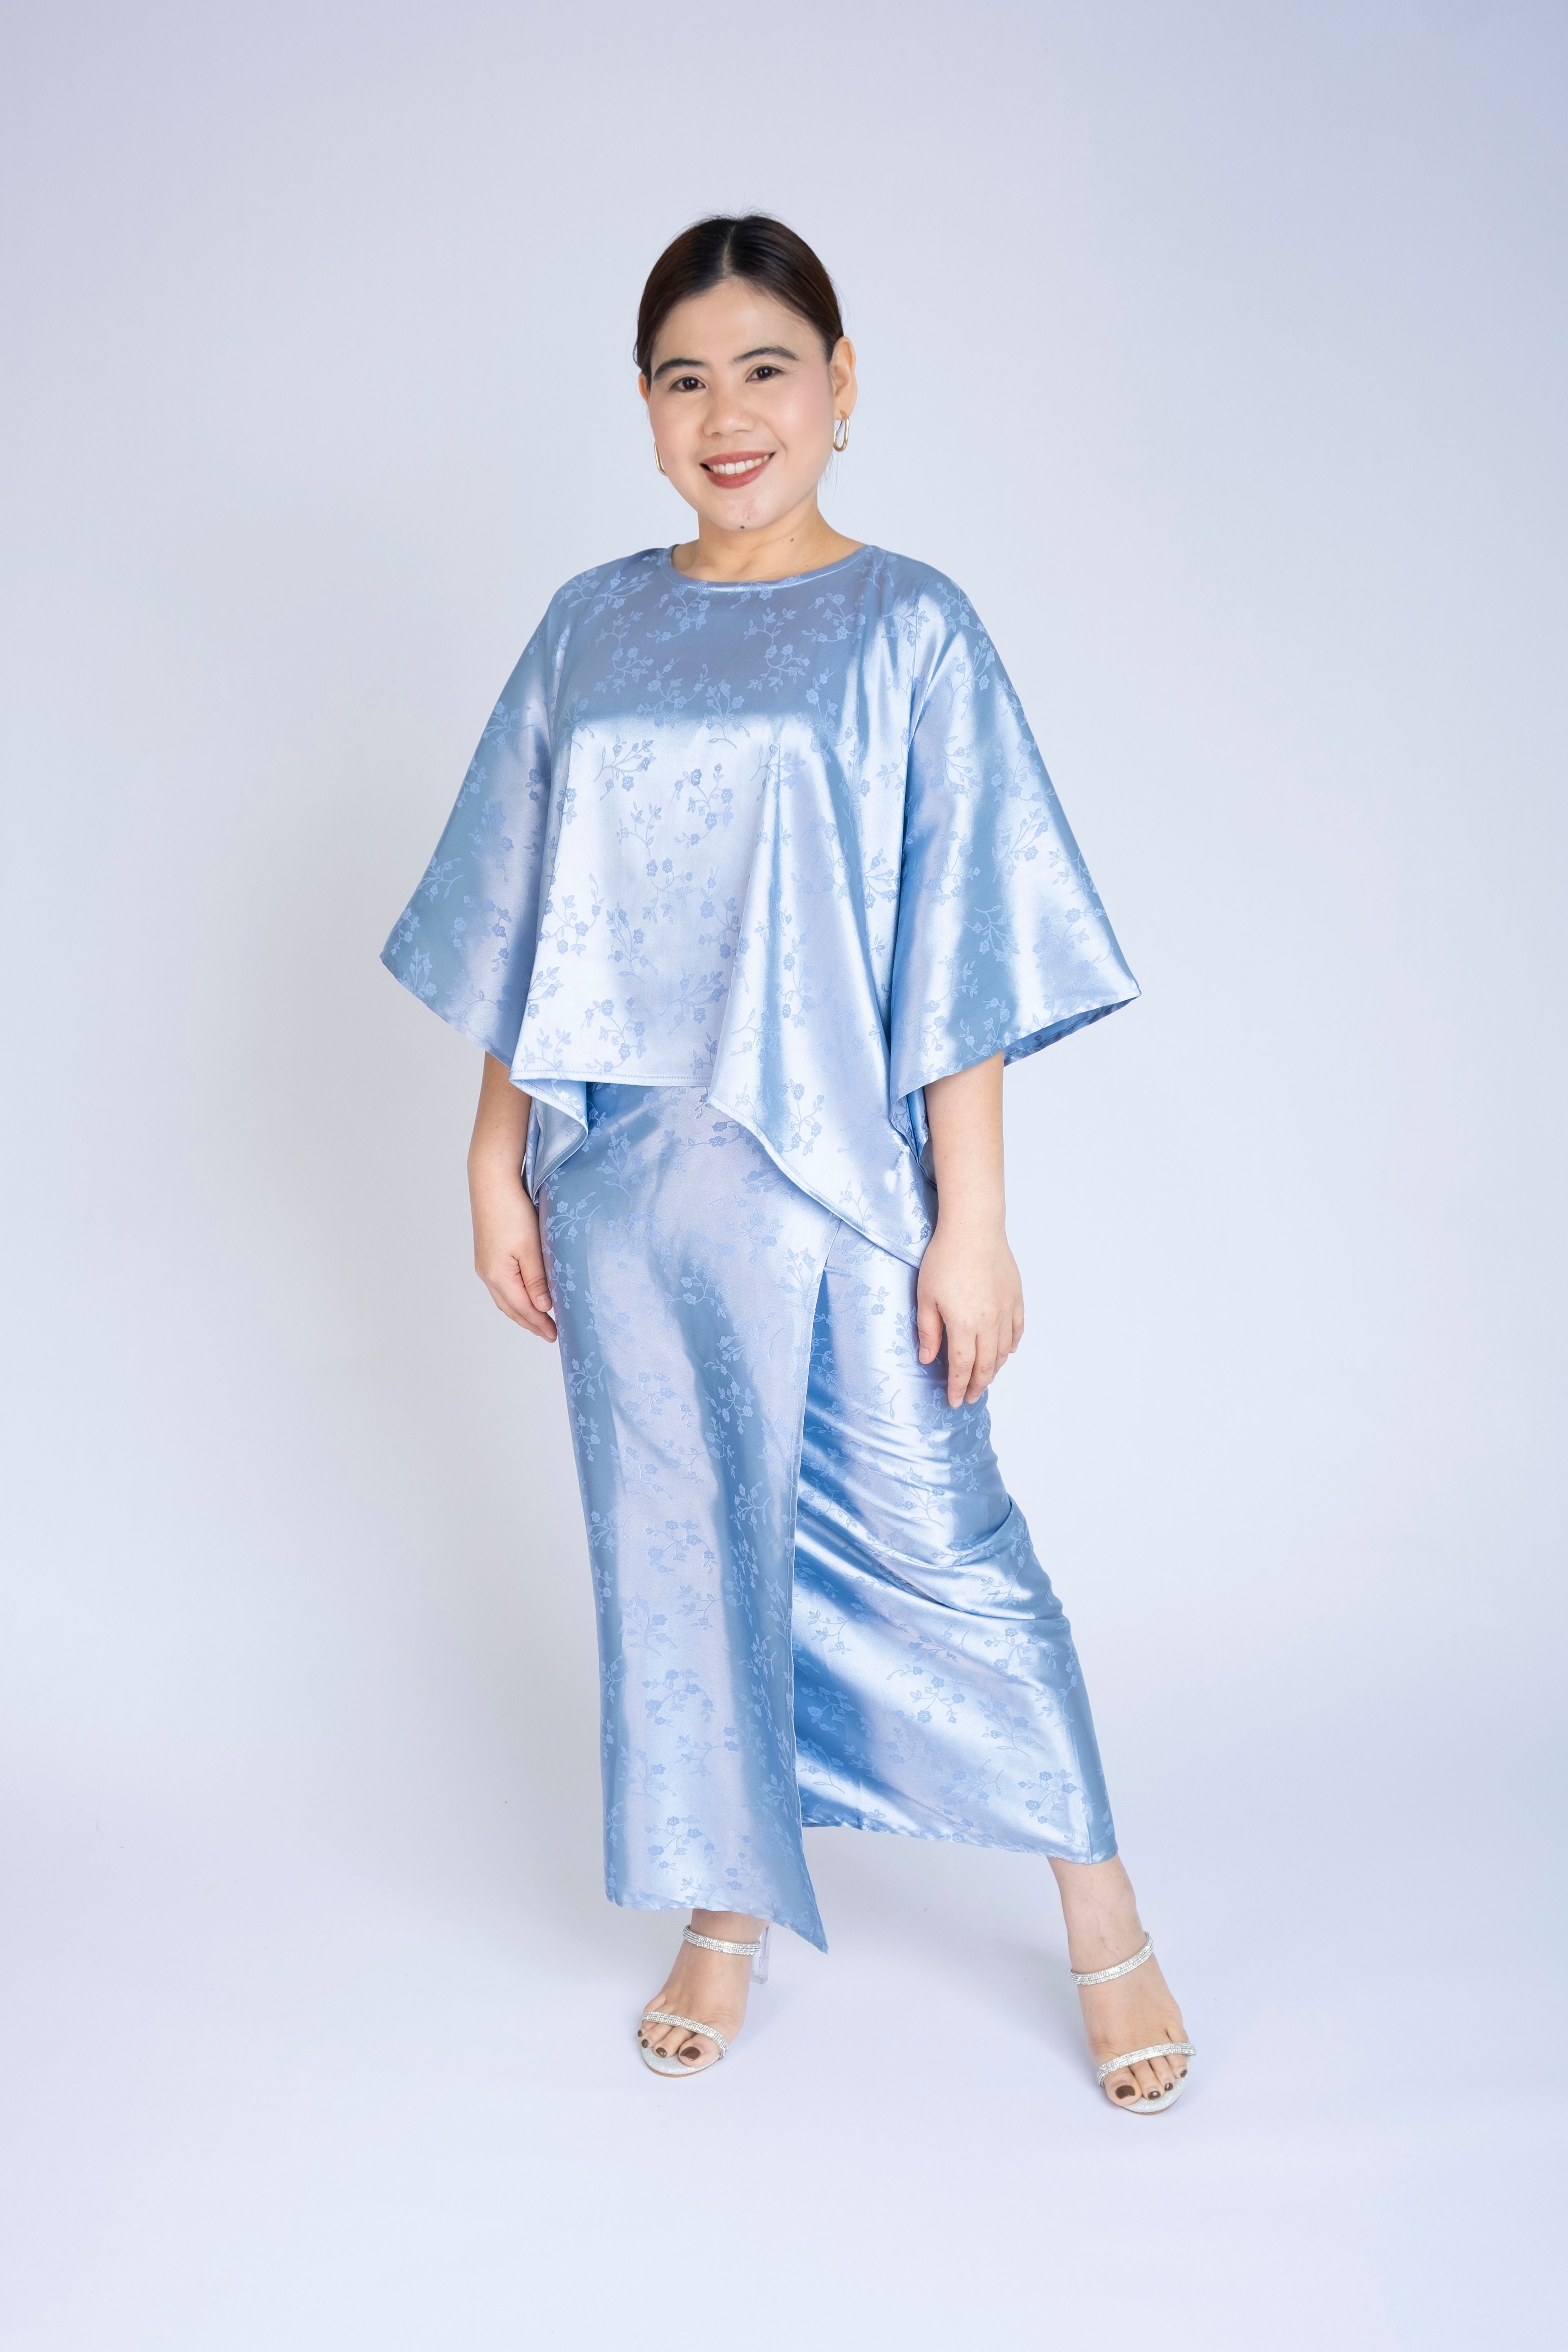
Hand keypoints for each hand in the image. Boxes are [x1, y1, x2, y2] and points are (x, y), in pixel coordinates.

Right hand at [469, 1161, 556, 1340]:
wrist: (491, 1181)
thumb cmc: (512, 1210)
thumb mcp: (530, 1247)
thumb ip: (537, 1279)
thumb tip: (544, 1307)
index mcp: (499, 1275)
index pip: (523, 1309)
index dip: (539, 1324)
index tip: (555, 1335)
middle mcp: (488, 1273)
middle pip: (511, 1307)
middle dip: (530, 1322)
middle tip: (549, 1334)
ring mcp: (485, 1264)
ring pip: (504, 1297)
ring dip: (521, 1311)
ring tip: (538, 1320)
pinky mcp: (487, 1254)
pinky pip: (501, 1285)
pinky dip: (514, 1296)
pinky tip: (523, 1295)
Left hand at [916, 1218, 1023, 1405]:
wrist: (974, 1228)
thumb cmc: (945, 1258)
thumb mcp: (926, 1297)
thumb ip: (929, 1331)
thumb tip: (928, 1359)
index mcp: (965, 1324)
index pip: (963, 1366)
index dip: (959, 1387)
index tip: (955, 1401)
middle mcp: (989, 1322)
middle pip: (986, 1364)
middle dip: (978, 1385)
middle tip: (971, 1398)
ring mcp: (1005, 1310)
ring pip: (1003, 1351)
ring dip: (994, 1369)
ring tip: (985, 1379)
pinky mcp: (1015, 1297)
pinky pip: (1017, 1330)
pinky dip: (1011, 1345)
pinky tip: (1006, 1352)